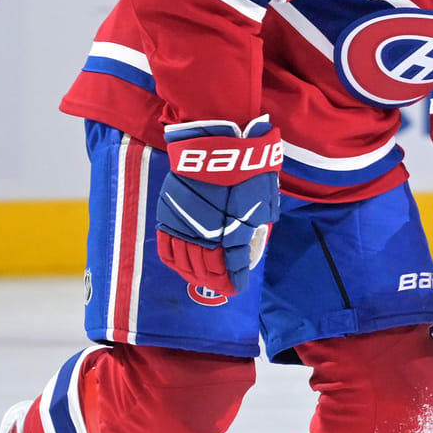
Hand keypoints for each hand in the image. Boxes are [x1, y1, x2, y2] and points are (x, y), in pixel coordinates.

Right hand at [155, 116, 282, 297]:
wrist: (217, 145)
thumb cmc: (247, 170)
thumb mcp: (265, 199)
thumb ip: (261, 220)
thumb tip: (257, 230)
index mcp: (234, 234)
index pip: (234, 268)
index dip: (236, 281)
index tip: (238, 287)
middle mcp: (207, 236)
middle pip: (208, 270)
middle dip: (215, 282)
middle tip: (221, 285)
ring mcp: (184, 227)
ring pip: (185, 263)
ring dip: (194, 275)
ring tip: (202, 280)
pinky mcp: (168, 216)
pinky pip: (167, 248)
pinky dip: (174, 262)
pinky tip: (181, 266)